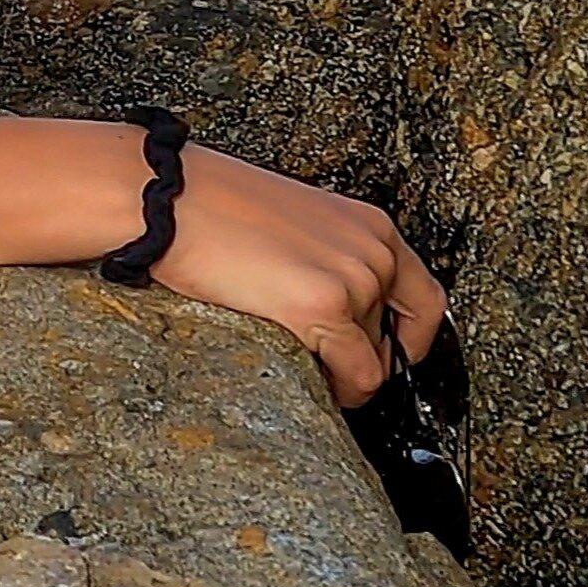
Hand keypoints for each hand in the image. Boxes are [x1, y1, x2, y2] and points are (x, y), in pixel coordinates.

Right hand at [151, 146, 446, 404]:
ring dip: (342, 372)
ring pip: (376, 360)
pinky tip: (309, 381)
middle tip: (325, 365)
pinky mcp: (321, 306)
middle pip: (397, 334)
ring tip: (298, 361)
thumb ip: (327, 258)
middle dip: (361, 356)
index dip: (410, 339)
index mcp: (369, 224)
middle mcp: (372, 250)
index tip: (386, 354)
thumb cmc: (205, 203)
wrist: (163, 195)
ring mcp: (352, 278)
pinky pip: (359, 374)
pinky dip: (342, 391)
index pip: (424, 298)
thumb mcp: (291, 223)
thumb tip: (337, 308)